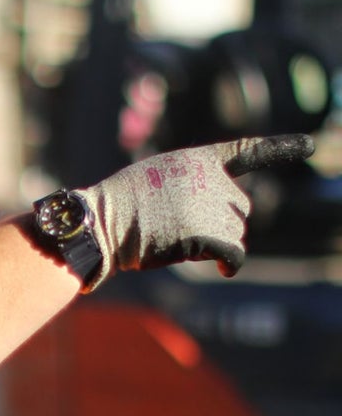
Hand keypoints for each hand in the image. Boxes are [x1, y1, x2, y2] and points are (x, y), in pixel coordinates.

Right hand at [75, 134, 313, 288]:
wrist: (103, 222)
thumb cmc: (120, 204)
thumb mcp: (156, 178)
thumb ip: (192, 185)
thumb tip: (223, 216)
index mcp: (198, 160)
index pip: (246, 152)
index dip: (280, 148)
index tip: (311, 144)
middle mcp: (212, 180)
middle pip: (240, 206)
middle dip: (223, 220)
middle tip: (186, 229)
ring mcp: (211, 206)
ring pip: (236, 232)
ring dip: (217, 242)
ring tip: (179, 241)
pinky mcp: (208, 234)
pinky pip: (234, 254)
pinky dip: (230, 264)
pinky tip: (223, 271)